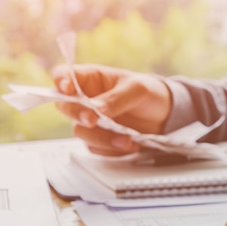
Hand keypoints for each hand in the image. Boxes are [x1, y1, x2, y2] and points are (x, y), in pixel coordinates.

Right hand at [51, 64, 171, 155]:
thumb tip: (96, 109)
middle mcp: (86, 100)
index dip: (60, 81)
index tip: (67, 89)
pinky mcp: (100, 139)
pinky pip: (96, 148)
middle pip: (66, 107)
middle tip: (93, 120)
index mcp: (92, 78)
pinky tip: (129, 145)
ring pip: (81, 132)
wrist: (166, 116)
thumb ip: (115, 98)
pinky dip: (111, 150)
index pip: (64, 76)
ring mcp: (92, 121)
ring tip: (126, 139)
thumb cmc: (150, 93)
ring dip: (101, 138)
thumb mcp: (137, 89)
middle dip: (78, 115)